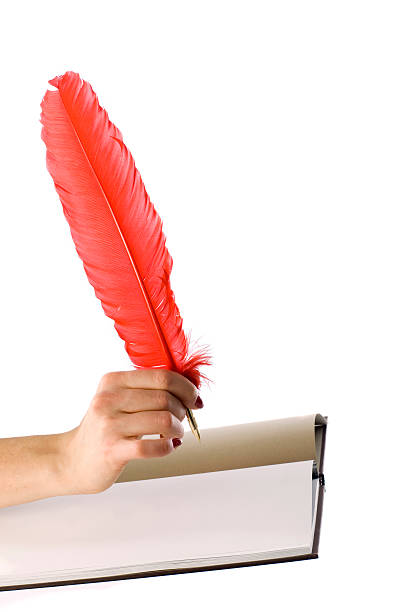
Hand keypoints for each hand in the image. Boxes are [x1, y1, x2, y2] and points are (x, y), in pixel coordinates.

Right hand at [59, 369, 201, 495]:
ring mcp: (109, 425)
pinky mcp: (112, 450)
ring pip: (163, 421)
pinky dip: (168, 447)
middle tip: (181, 420)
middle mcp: (109, 399)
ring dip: (178, 429)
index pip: (162, 376)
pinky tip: (168, 446)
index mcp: (113, 381)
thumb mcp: (121, 400)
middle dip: (182, 410)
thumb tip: (193, 383)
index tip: (195, 399)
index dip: (186, 387)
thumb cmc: (106, 428)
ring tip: (174, 434)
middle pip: (165, 398)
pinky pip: (152, 447)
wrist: (72, 460)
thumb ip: (151, 390)